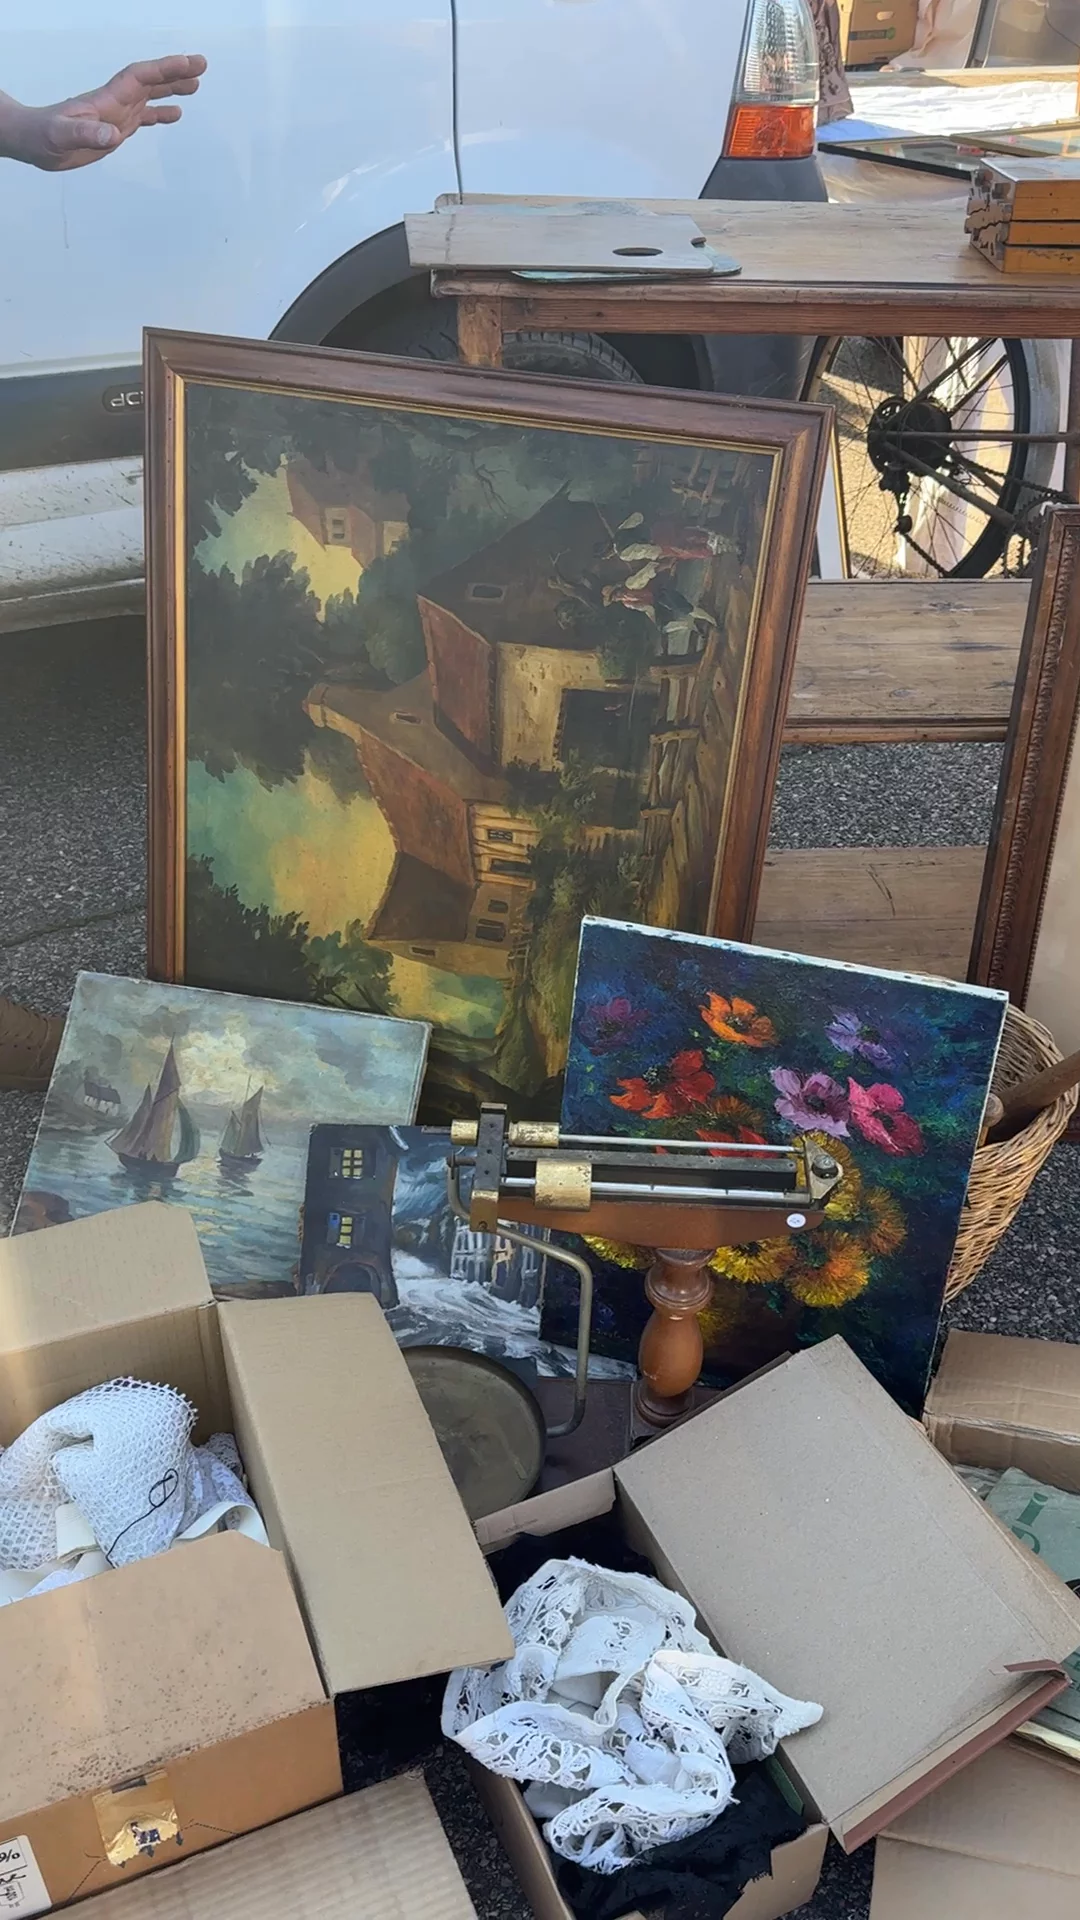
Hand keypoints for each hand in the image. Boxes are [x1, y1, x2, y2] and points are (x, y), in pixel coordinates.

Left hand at [0, 54, 205, 170]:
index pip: (140, 77)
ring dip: (172, 89)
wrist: (34, 142)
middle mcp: (116, 102)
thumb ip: (85, 133)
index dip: (165, 69)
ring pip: (150, 96)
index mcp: (107, 99)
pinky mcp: (115, 128)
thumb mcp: (62, 135)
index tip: (189, 64)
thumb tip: (113, 135)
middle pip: (150, 81)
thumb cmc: (44, 136)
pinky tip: (175, 115)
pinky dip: (160, 114)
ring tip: (196, 86)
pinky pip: (143, 117)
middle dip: (175, 72)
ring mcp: (117, 114)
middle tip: (202, 66)